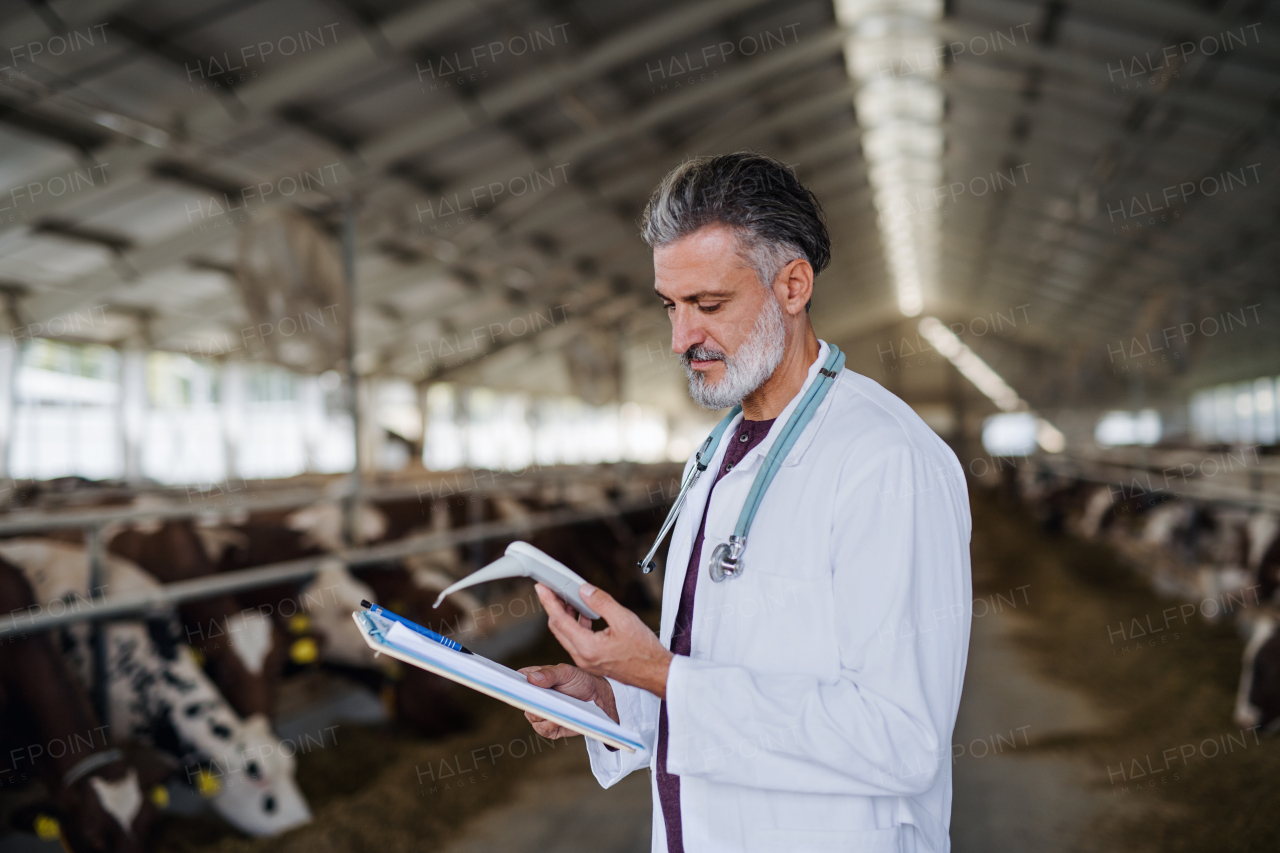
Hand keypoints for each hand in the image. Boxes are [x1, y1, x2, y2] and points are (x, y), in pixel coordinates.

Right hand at [517, 663, 617, 738]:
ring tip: (557, 708)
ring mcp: (539, 713)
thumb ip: (550, 674)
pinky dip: (550, 725)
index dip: (512, 685)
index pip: (516, 681)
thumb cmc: (580, 681)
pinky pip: (542, 729)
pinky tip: (559, 719)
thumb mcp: (567, 672)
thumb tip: (532, 678)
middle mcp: (533, 698)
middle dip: (531, 702)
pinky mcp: (548, 728)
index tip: (514, 687)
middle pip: (522, 702)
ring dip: (544, 714)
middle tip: (542, 699)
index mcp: (533, 680)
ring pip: (532, 717)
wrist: (597, 699)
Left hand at [535, 582, 672, 697]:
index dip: (549, 601)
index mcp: (588, 647)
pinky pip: (576, 641)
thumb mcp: (624, 619)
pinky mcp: (592, 662)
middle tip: (553, 590)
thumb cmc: (644, 651)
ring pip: (566, 635)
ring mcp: (586, 661)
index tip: (542, 588)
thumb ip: (601, 603)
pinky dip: (575, 625)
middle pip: (558, 628)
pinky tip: (584, 614)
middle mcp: (583, 657)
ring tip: (569, 598)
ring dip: (565, 616)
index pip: (560, 620)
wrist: (655, 673)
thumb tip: (584, 590)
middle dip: (553, 607)